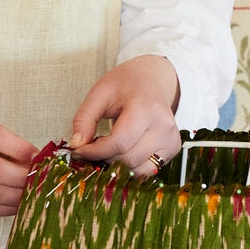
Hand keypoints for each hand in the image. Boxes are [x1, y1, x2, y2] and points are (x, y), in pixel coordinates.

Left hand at [69, 56, 180, 179]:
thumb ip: (84, 119)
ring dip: (116, 165)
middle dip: (103, 157)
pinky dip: (130, 167)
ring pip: (138, 169)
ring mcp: (171, 139)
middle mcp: (164, 126)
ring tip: (107, 147)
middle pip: (128, 158)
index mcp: (146, 108)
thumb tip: (76, 146)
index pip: (119, 142)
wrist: (151, 78)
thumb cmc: (125, 84)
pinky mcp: (173, 149)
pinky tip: (121, 152)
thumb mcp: (99, 93)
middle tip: (91, 147)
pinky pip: (147, 170)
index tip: (79, 149)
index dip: (95, 151)